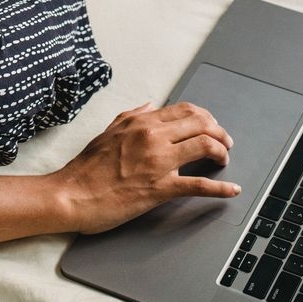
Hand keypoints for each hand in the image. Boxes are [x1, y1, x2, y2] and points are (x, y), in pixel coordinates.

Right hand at [53, 101, 239, 234]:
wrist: (71, 194)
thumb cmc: (86, 167)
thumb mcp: (108, 131)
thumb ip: (131, 116)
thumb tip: (149, 106)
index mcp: (142, 122)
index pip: (185, 111)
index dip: (205, 117)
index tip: (212, 126)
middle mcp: (153, 137)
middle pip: (201, 124)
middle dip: (220, 132)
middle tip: (225, 142)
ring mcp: (158, 162)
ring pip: (205, 146)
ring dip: (222, 152)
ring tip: (225, 160)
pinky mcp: (160, 188)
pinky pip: (198, 185)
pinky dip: (220, 188)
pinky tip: (231, 190)